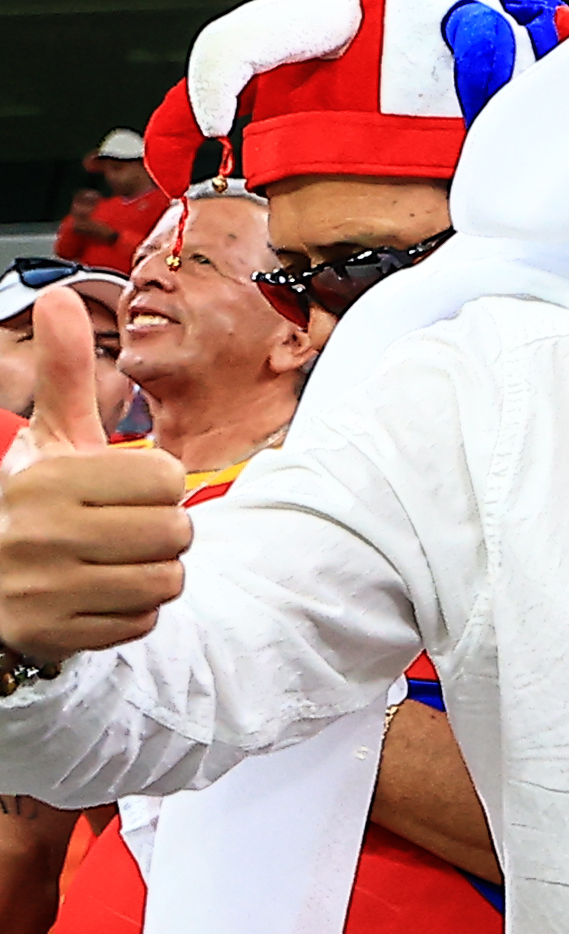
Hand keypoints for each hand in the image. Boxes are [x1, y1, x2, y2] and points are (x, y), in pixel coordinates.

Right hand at [0, 286, 190, 669]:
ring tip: (110, 560)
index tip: (123, 489)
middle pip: (175, 533)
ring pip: (165, 581)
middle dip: (160, 530)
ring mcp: (43, 589)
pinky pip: (140, 623)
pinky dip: (129, 612)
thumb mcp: (47, 439)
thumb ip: (66, 374)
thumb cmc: (29, 501)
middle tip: (120, 529)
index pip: (167, 480)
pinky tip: (95, 593)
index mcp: (47, 478)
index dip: (156, 485)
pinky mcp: (51, 635)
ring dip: (150, 573)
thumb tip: (59, 298)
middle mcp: (40, 534)